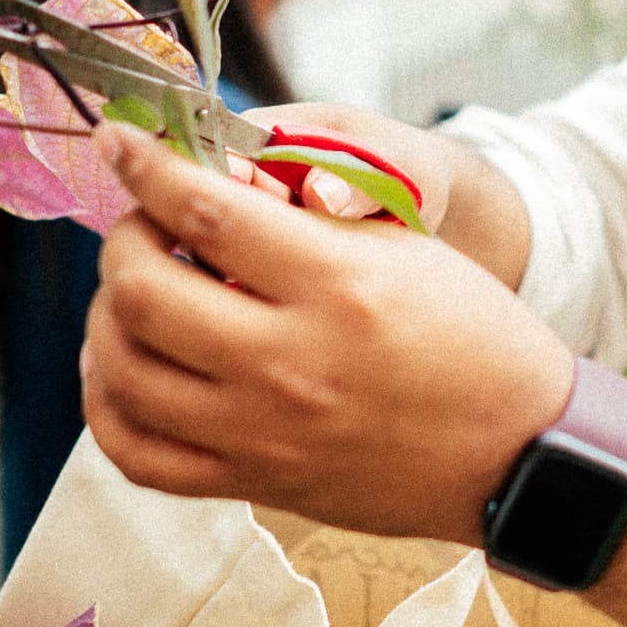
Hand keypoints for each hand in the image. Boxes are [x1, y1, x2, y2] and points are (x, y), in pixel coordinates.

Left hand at [81, 121, 574, 540]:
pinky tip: (122, 369)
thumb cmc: (473, 340)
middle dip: (123, 239)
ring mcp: (264, 432)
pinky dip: (107, 404)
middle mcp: (291, 362)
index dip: (145, 165)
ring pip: (123, 370)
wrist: (519, 453)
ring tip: (130, 293)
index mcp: (338, 285)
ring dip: (106, 316)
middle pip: (141, 289)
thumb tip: (208, 181)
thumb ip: (307, 214)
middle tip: (143, 225)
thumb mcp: (407, 248)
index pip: (205, 208)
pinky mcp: (254, 483)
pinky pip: (135, 453)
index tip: (121, 143)